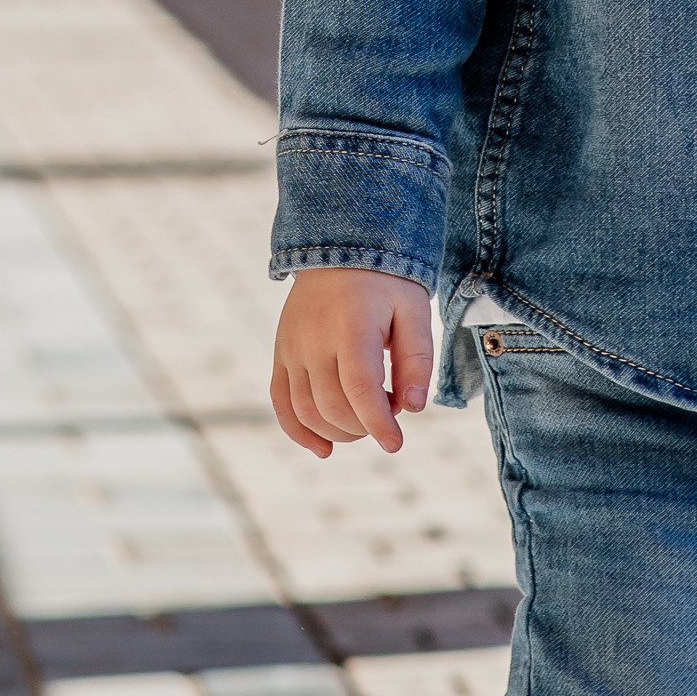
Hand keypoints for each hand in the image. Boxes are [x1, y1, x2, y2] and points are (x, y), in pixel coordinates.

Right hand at [271, 268, 433, 458]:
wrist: (339, 247)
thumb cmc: (385, 281)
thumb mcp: (414, 309)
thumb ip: (417, 358)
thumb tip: (413, 407)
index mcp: (351, 328)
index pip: (360, 390)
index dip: (378, 424)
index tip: (395, 444)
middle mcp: (314, 340)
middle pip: (333, 406)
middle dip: (365, 425)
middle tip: (390, 408)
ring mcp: (291, 347)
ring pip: (305, 410)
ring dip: (337, 432)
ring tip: (364, 422)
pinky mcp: (281, 352)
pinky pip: (280, 401)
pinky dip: (297, 430)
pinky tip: (323, 449)